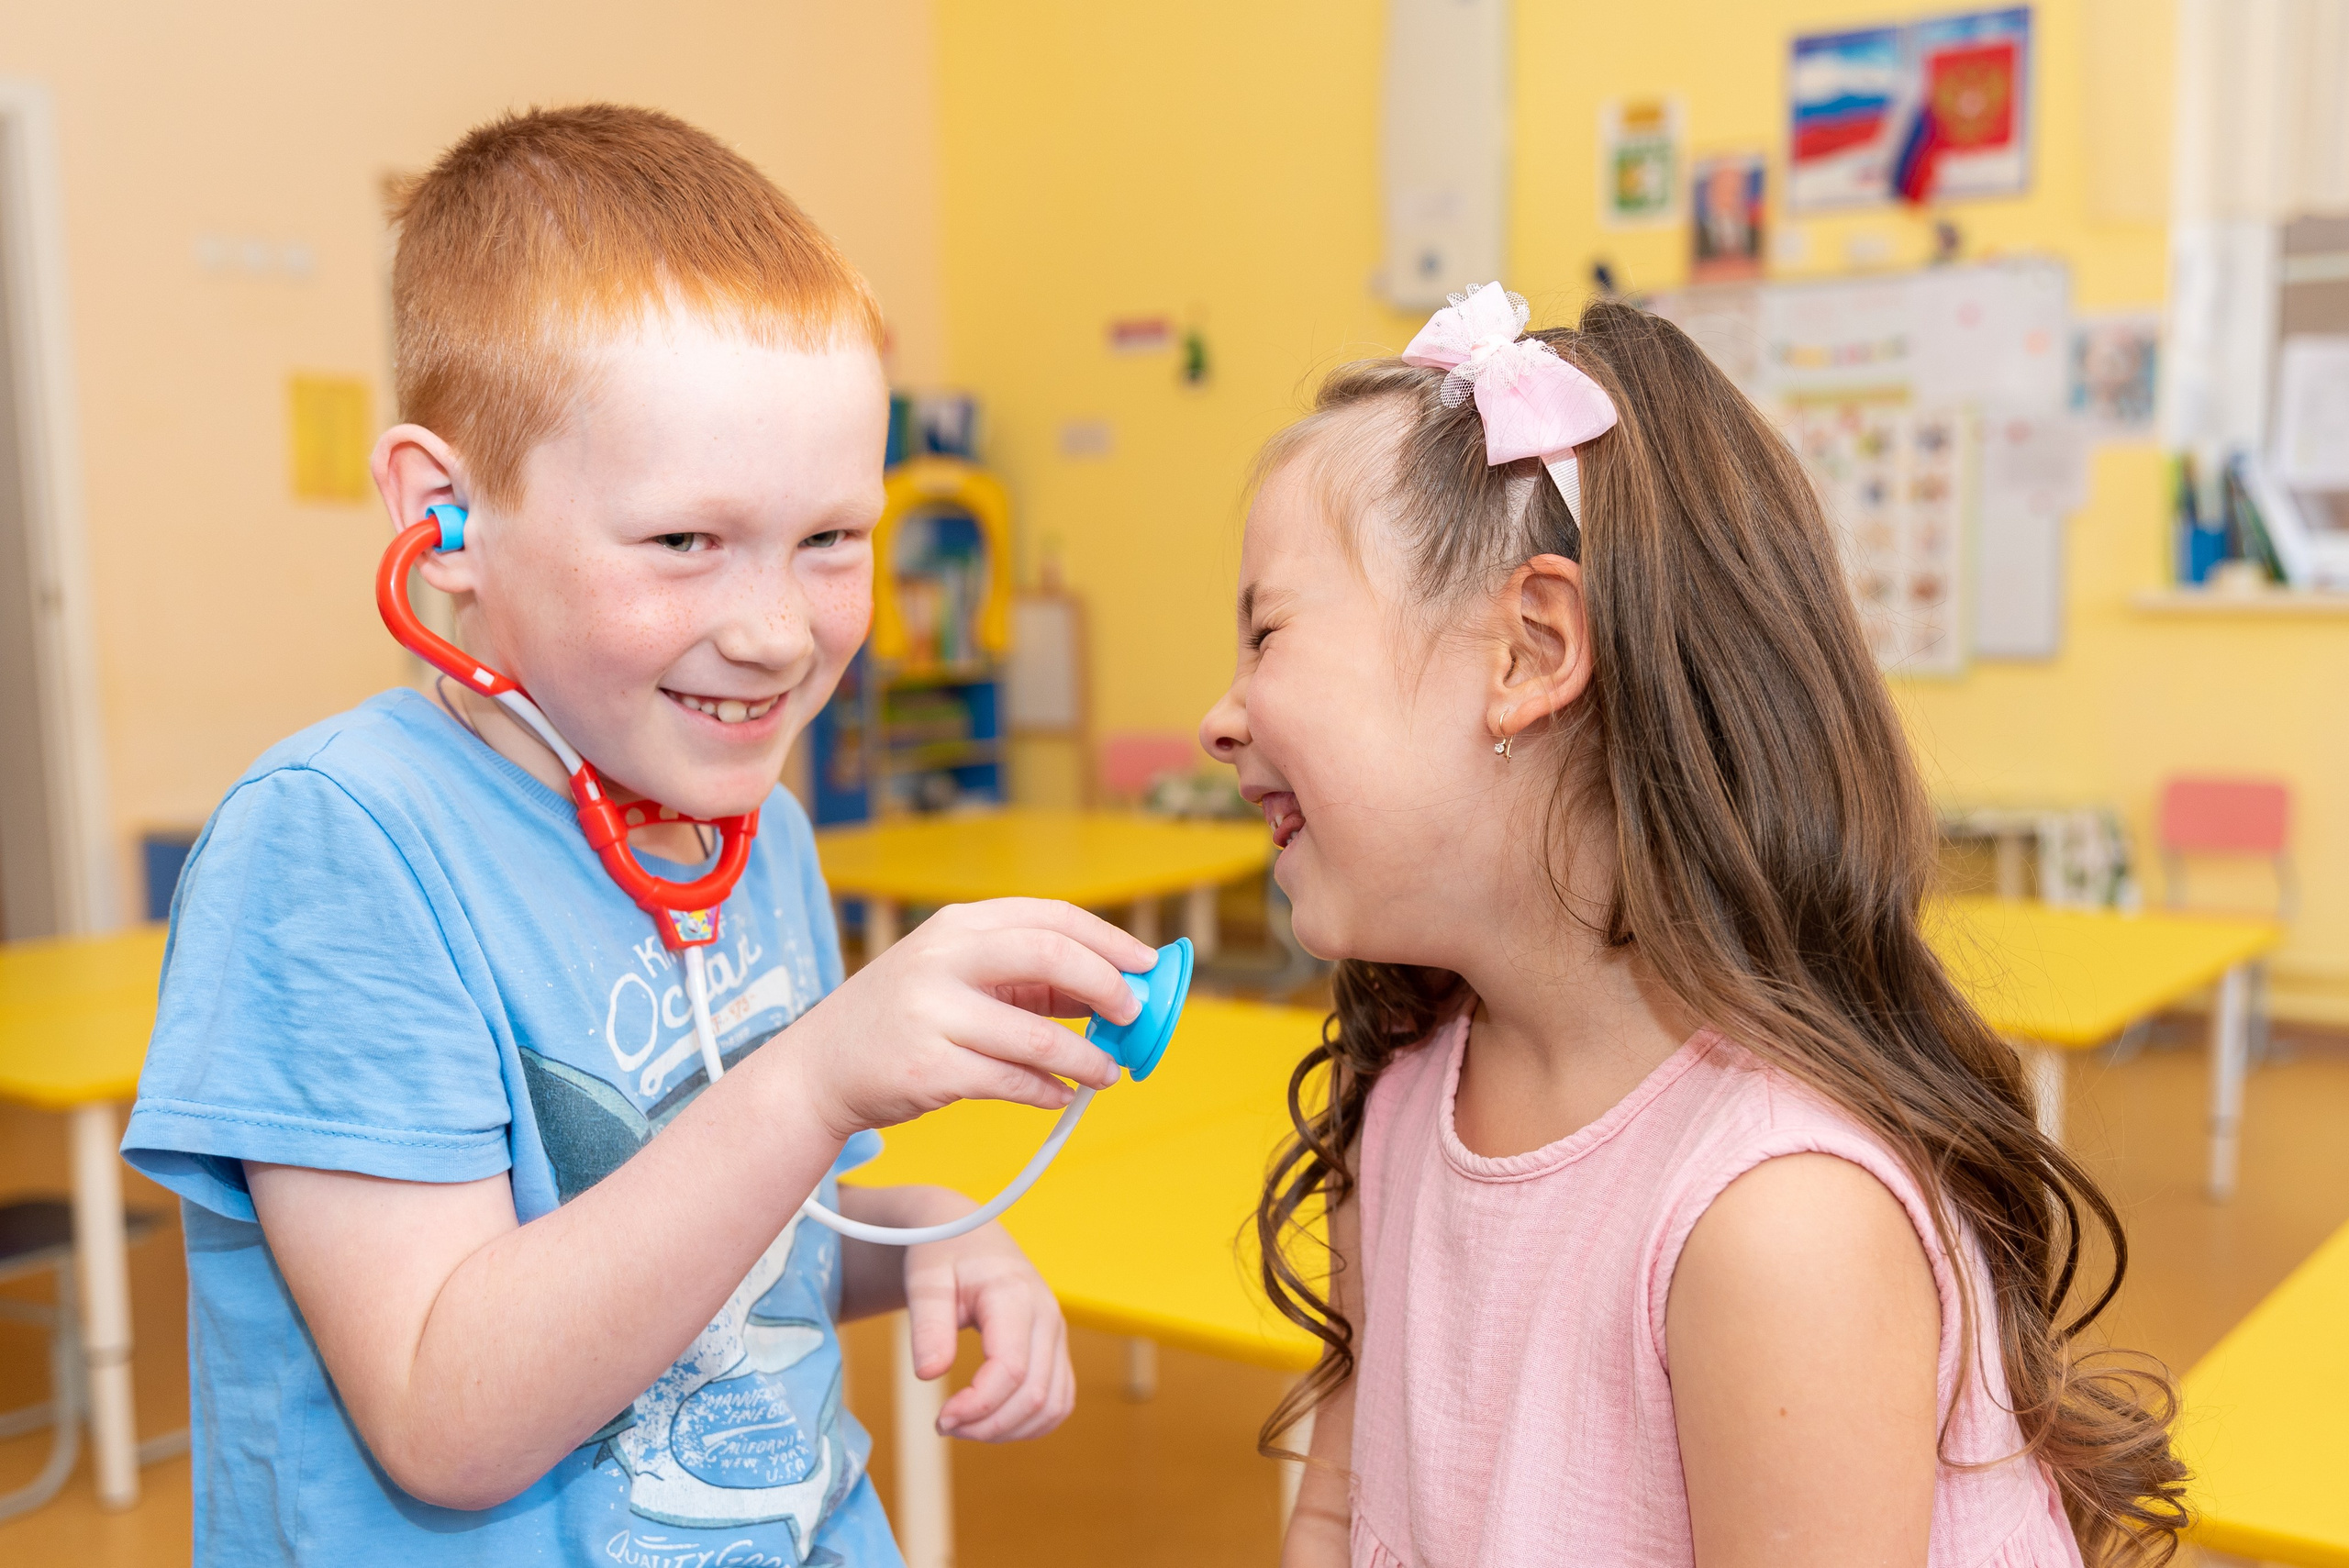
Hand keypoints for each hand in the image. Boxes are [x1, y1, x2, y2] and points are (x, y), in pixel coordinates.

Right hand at [785, 899, 1154, 1135]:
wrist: (819, 1069)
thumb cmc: (905, 1019)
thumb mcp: (956, 976)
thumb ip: (1026, 979)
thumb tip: (1113, 994)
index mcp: (958, 927)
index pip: (1051, 917)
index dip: (1109, 941)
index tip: (1148, 966)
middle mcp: (942, 960)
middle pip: (1049, 955)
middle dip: (1107, 986)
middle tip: (1135, 1015)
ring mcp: (931, 1014)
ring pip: (1037, 1035)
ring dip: (1086, 1059)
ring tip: (1107, 1073)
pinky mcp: (927, 1069)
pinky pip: (1010, 1082)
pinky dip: (1048, 1092)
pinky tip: (1060, 1097)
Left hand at [903, 1201, 1073, 1442]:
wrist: (969, 1234)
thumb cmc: (945, 1253)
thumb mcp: (925, 1281)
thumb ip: (928, 1325)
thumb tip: (929, 1375)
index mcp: (1015, 1295)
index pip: (1011, 1368)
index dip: (977, 1405)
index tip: (941, 1417)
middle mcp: (1047, 1316)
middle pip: (1035, 1394)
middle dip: (989, 1425)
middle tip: (945, 1424)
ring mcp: (1057, 1333)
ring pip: (1053, 1405)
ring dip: (1010, 1429)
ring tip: (966, 1426)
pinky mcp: (1057, 1348)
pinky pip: (1059, 1400)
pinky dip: (1030, 1423)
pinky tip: (992, 1421)